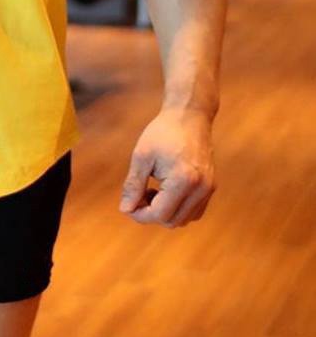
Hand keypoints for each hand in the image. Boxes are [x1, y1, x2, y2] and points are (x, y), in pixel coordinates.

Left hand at [119, 106, 215, 227]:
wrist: (189, 115)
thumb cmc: (163, 132)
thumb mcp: (142, 156)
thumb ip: (133, 185)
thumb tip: (125, 210)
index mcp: (183, 180)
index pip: (160, 214)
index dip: (140, 215)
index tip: (127, 205)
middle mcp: (201, 189)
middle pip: (172, 221)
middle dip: (151, 213)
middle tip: (138, 194)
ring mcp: (209, 189)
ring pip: (184, 219)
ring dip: (165, 212)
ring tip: (151, 189)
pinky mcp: (211, 187)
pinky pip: (193, 211)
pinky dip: (177, 208)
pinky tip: (165, 190)